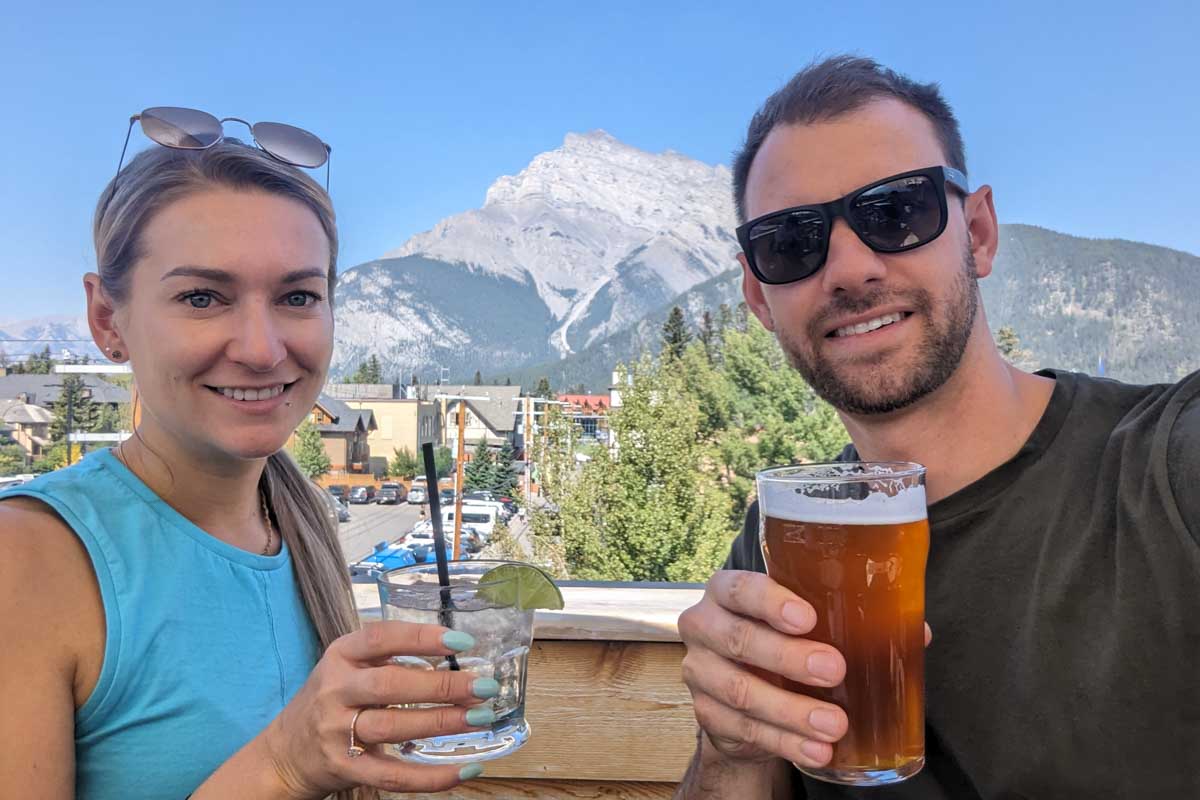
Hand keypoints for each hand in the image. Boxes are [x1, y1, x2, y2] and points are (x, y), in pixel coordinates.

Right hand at [263, 621, 493, 796]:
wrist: (285, 752)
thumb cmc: (333, 700)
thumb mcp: (349, 667)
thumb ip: (390, 659)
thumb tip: (457, 657)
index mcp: (340, 656)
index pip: (381, 638)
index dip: (422, 638)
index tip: (462, 643)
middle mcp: (335, 690)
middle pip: (391, 685)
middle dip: (442, 685)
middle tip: (482, 686)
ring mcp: (337, 732)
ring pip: (393, 727)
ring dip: (441, 722)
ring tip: (479, 717)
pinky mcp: (345, 768)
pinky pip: (393, 775)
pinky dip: (432, 777)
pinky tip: (464, 769)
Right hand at [678, 570, 849, 769]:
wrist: (743, 691)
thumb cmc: (778, 639)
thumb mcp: (800, 621)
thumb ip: (843, 619)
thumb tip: (912, 630)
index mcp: (725, 592)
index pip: (739, 588)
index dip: (770, 602)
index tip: (808, 618)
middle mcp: (704, 627)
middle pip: (738, 639)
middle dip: (788, 657)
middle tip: (834, 669)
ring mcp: (700, 672)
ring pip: (741, 691)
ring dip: (791, 710)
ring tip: (834, 723)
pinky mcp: (707, 714)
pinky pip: (744, 730)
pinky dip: (785, 742)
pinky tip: (816, 750)